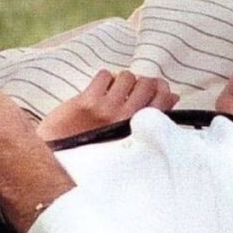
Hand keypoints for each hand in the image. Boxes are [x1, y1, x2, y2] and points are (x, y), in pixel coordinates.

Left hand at [36, 69, 178, 140]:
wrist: (60, 157)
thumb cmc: (96, 150)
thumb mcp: (129, 140)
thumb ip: (151, 120)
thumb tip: (171, 97)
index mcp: (137, 131)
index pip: (162, 100)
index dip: (162, 89)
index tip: (157, 90)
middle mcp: (124, 120)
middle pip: (147, 84)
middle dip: (143, 83)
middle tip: (134, 91)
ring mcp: (106, 109)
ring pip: (127, 77)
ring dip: (123, 80)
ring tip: (116, 92)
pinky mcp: (87, 101)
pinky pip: (105, 75)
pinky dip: (105, 78)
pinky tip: (101, 90)